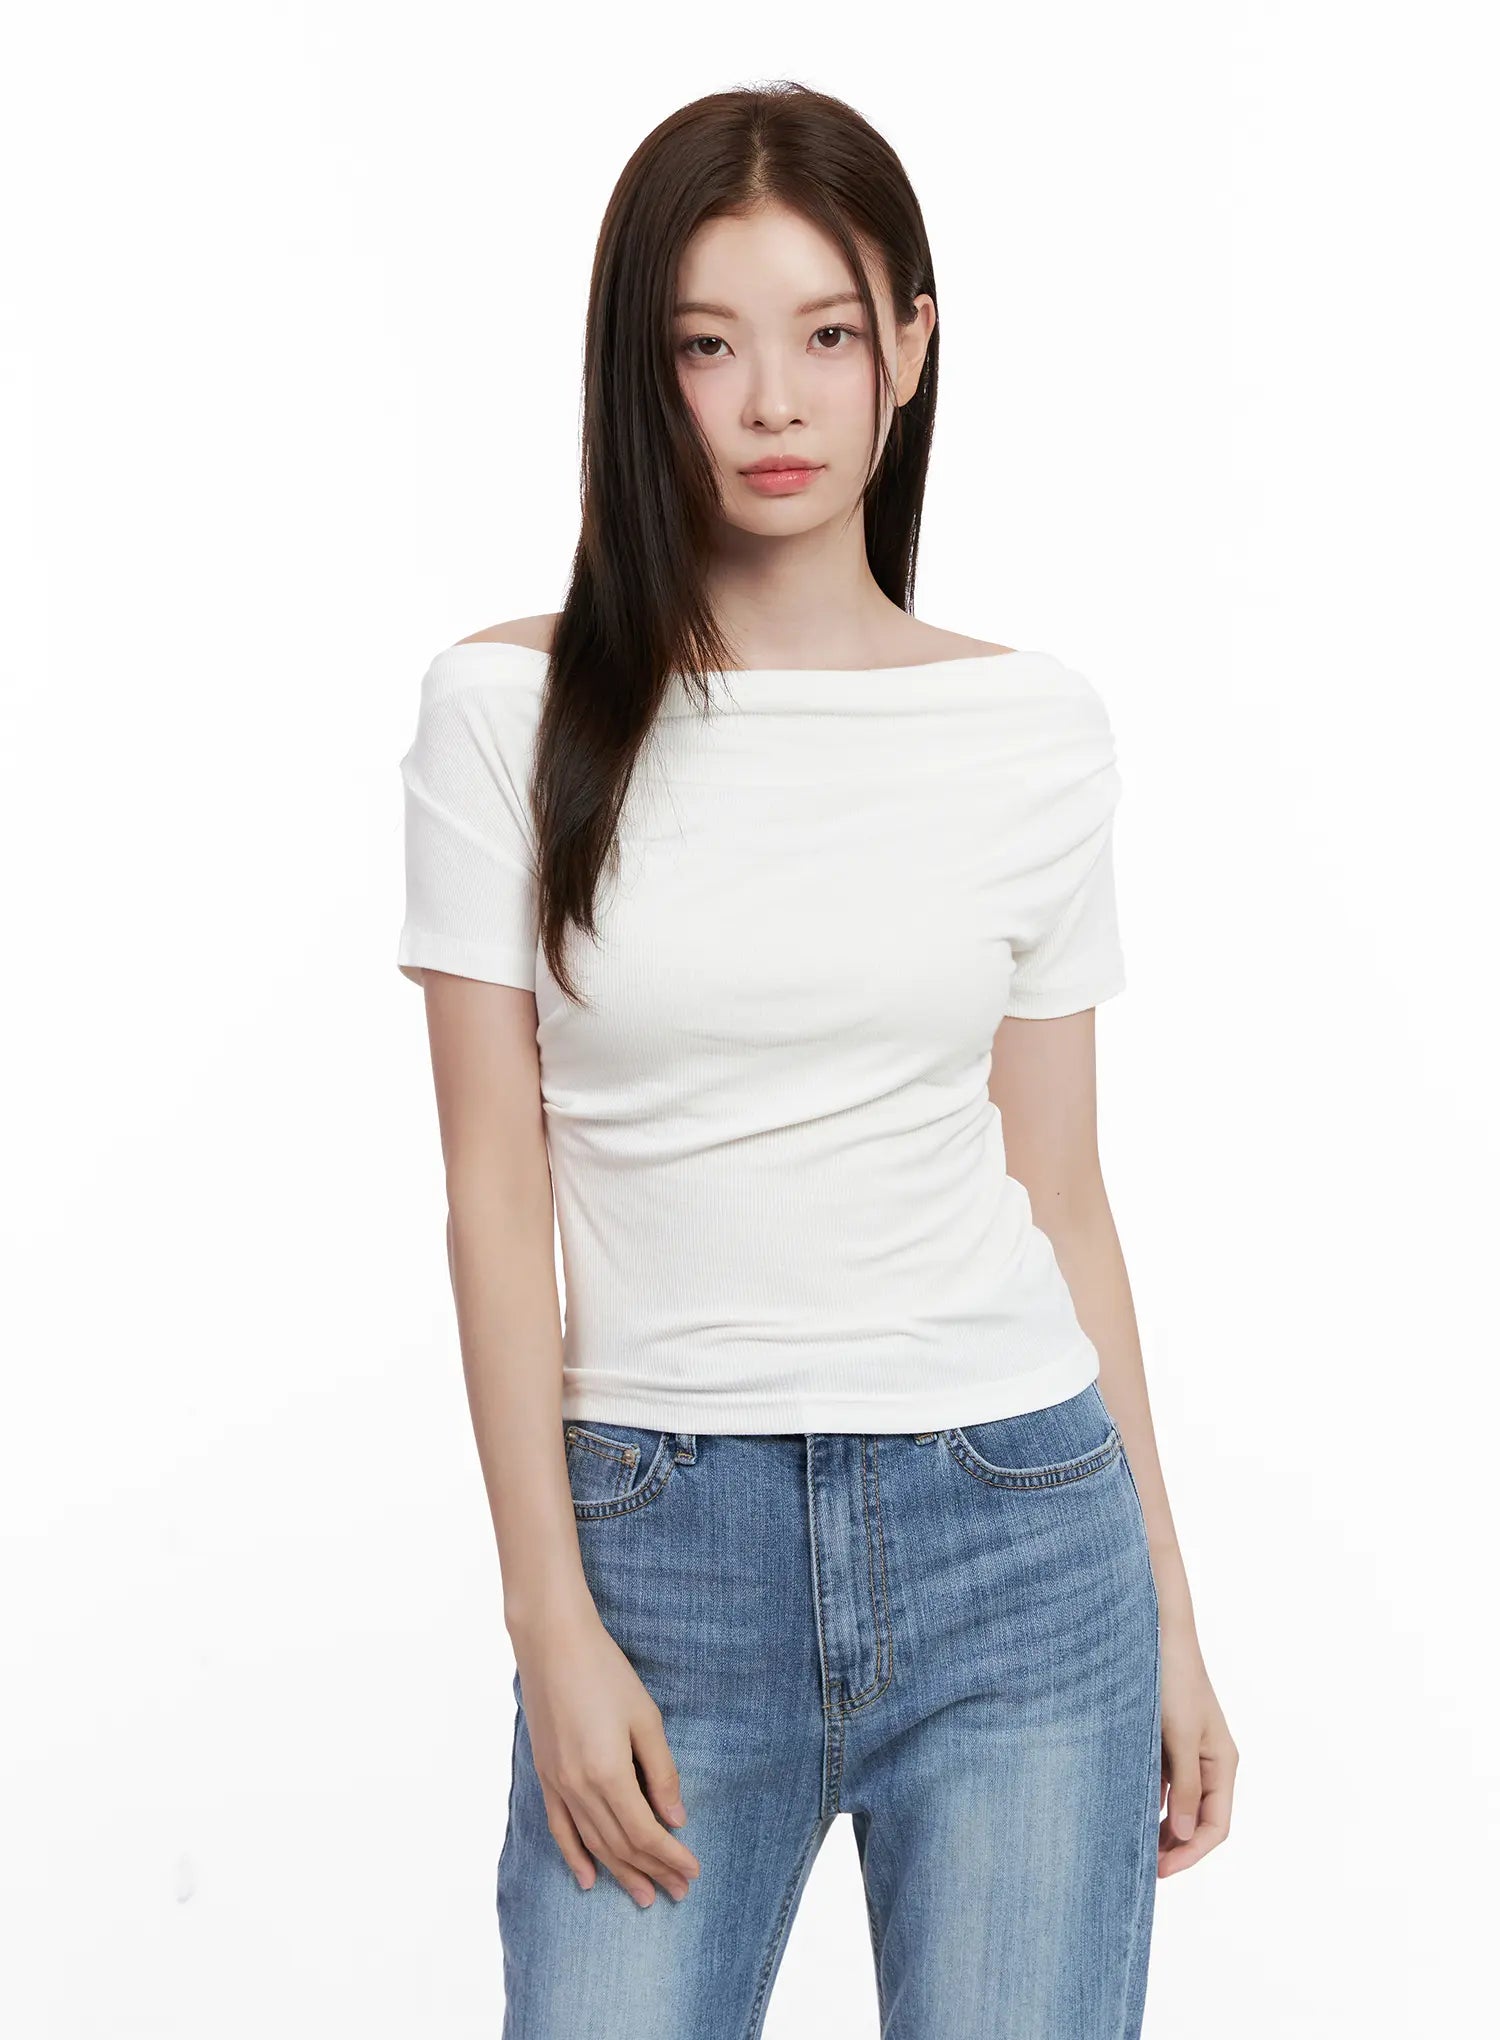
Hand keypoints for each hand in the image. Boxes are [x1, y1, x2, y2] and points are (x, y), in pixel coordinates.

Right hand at [512, 1609, 702, 1906]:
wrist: (552, 1644)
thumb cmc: (605, 1673)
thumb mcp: (645, 1717)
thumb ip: (661, 1771)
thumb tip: (675, 1819)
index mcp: (608, 1774)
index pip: (645, 1834)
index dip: (670, 1857)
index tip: (693, 1873)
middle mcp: (579, 1788)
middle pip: (620, 1846)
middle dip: (653, 1871)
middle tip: (679, 1893)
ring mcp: (558, 1785)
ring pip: (593, 1844)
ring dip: (620, 1872)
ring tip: (645, 1895)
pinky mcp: (544, 1776)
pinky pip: (560, 1829)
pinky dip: (574, 1857)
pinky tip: (587, 1879)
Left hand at [1157, 1618, 1238, 1875]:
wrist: (1155, 1634)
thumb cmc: (1171, 1680)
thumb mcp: (1179, 1736)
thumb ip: (1186, 1786)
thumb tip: (1187, 1834)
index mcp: (1222, 1763)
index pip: (1216, 1826)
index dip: (1191, 1853)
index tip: (1161, 1871)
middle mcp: (1209, 1761)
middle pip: (1200, 1820)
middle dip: (1177, 1846)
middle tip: (1143, 1868)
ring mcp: (1188, 1752)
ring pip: (1180, 1804)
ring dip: (1163, 1828)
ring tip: (1136, 1849)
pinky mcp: (1167, 1741)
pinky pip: (1165, 1783)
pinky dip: (1152, 1802)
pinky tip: (1132, 1812)